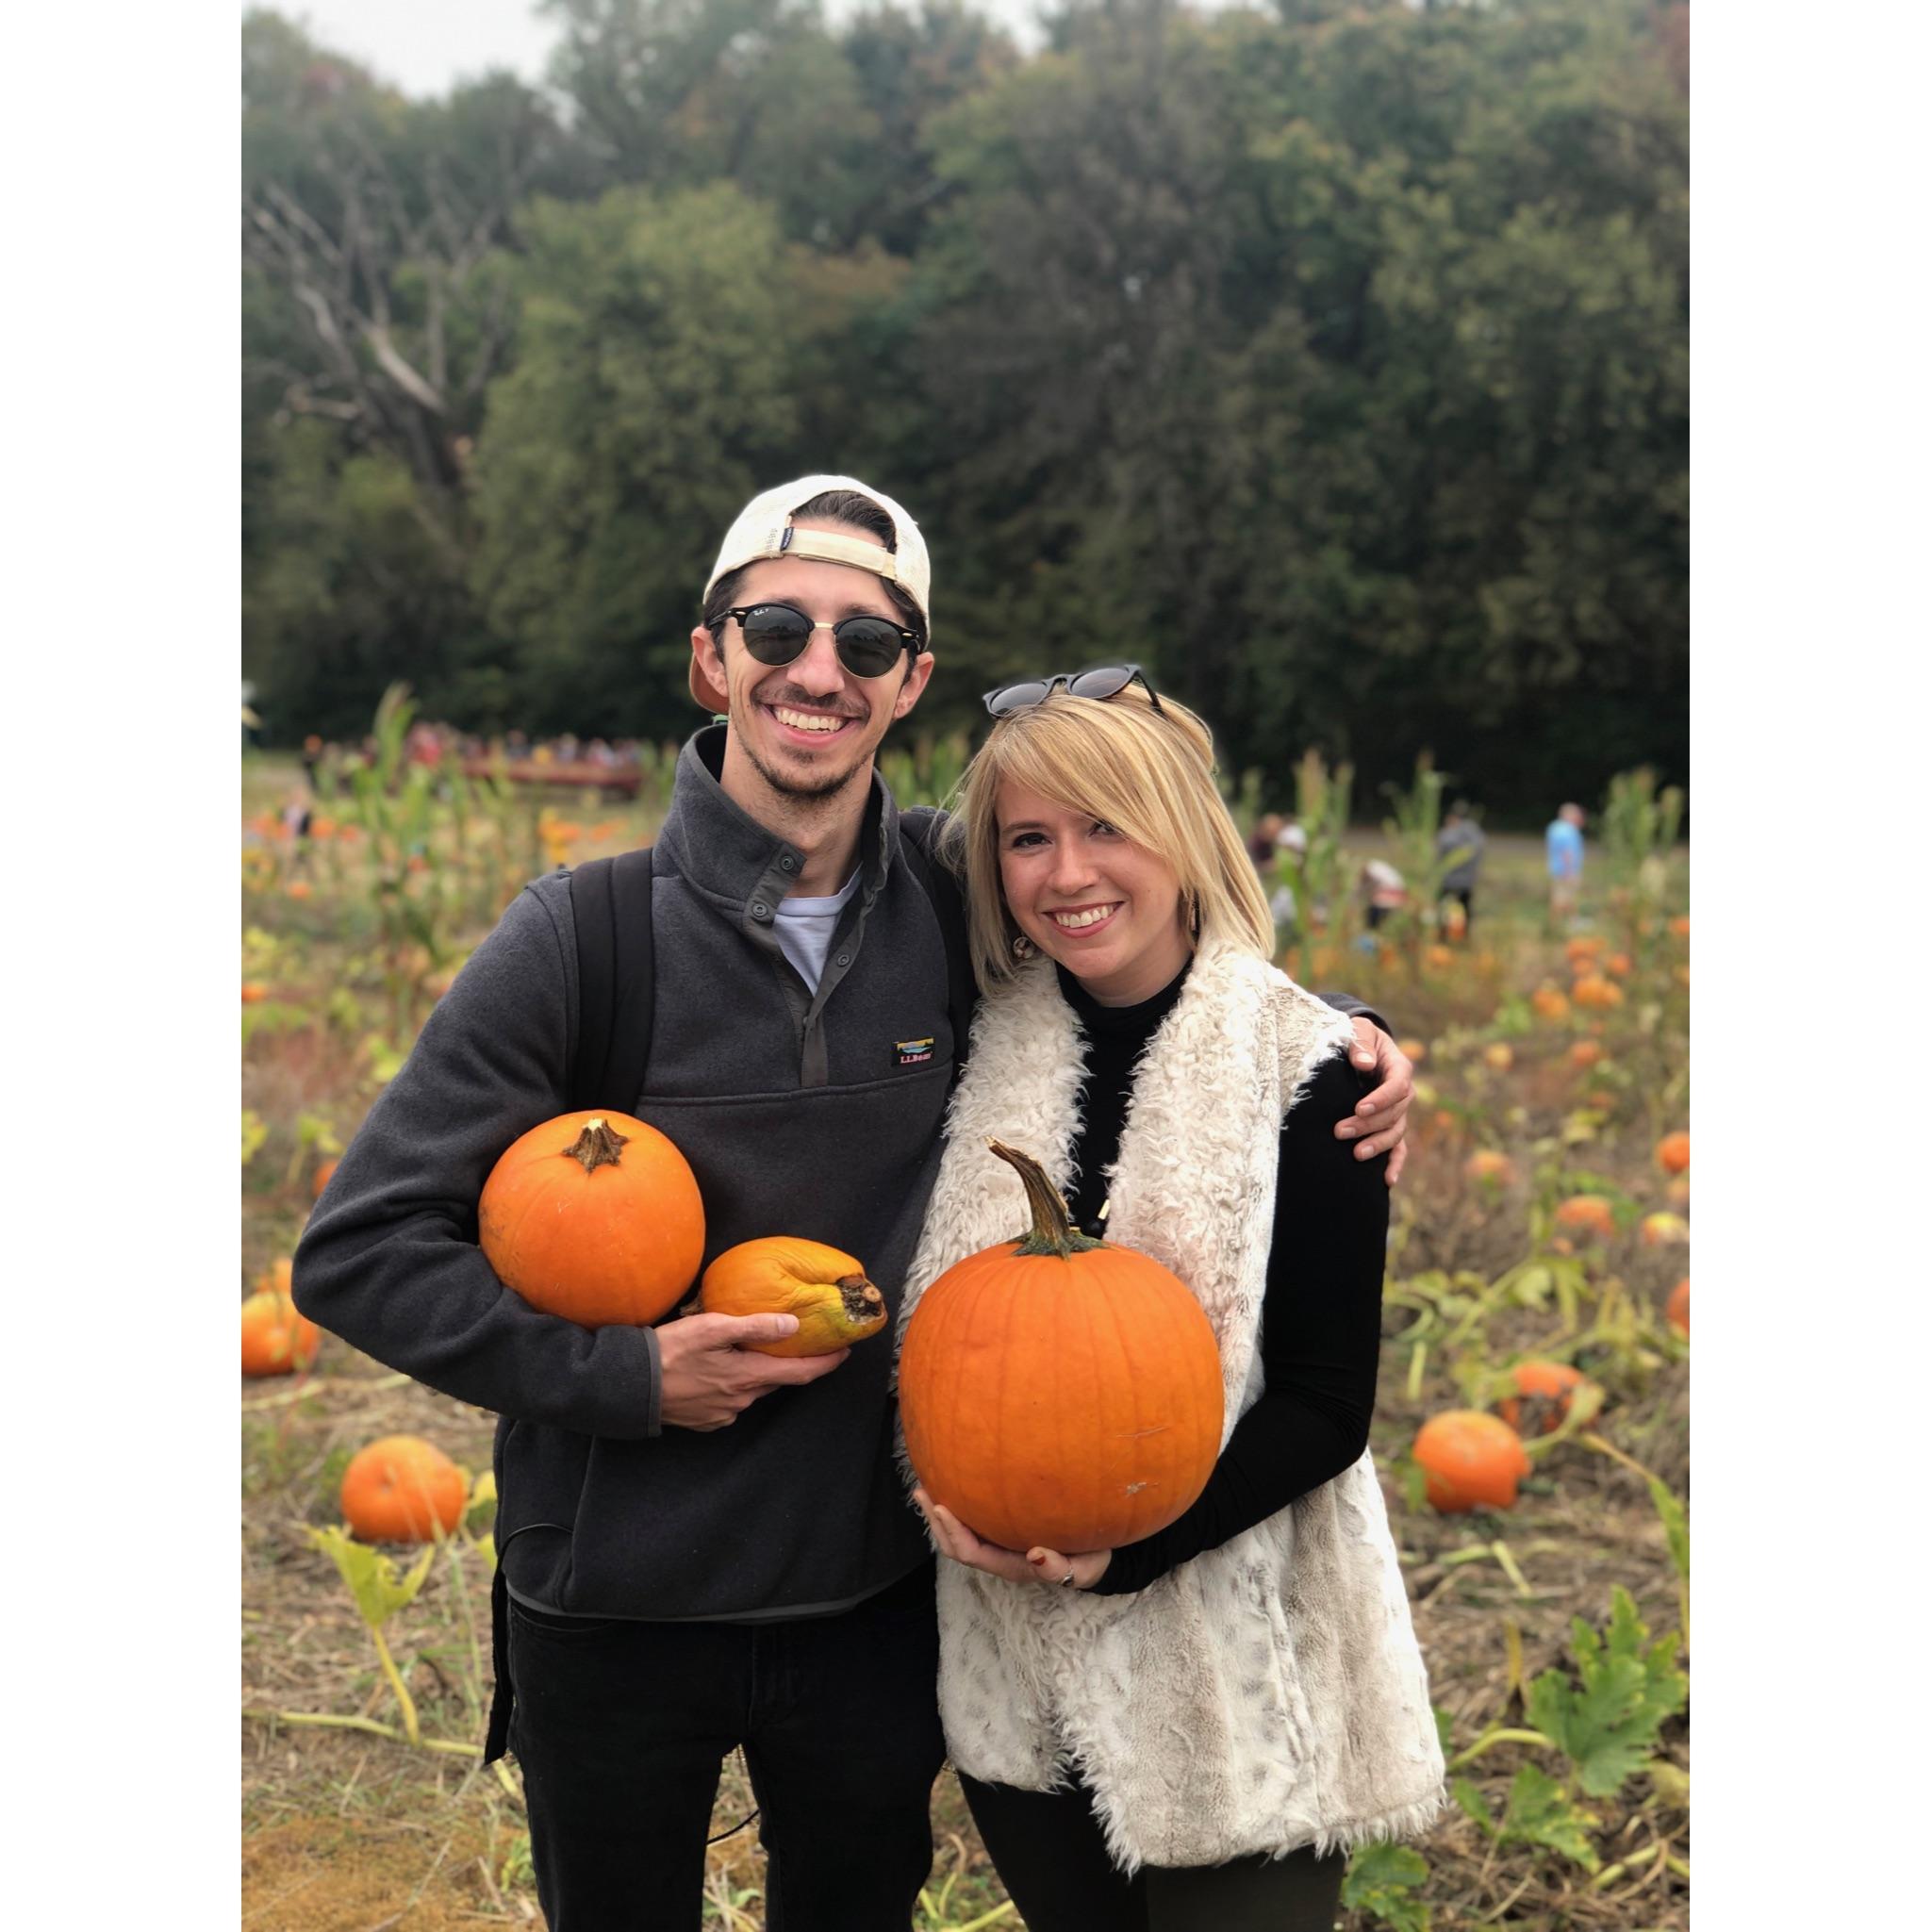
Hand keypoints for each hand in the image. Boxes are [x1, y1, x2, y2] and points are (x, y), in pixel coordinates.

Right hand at [657, 1312, 848, 1430]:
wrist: (629, 1388)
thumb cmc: (669, 1352)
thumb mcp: (711, 1328)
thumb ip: (754, 1327)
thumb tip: (793, 1326)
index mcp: (746, 1377)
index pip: (799, 1374)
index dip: (825, 1363)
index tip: (845, 1352)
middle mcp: (740, 1401)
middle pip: (775, 1381)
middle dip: (788, 1364)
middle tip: (796, 1343)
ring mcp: (722, 1414)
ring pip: (751, 1390)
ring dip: (756, 1373)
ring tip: (750, 1351)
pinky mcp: (705, 1421)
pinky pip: (731, 1401)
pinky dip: (734, 1385)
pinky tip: (719, 1370)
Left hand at [912, 1488, 1112, 1590]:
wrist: (1098, 1556)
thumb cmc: (1090, 1560)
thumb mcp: (1084, 1568)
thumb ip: (1061, 1568)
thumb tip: (1036, 1555)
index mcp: (1012, 1566)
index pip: (972, 1553)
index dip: (953, 1532)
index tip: (940, 1506)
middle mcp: (1000, 1557)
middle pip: (956, 1547)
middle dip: (937, 1522)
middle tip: (922, 1490)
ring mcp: (999, 1545)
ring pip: (960, 1535)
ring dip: (939, 1514)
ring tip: (925, 1486)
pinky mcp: (1002, 1530)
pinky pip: (972, 1522)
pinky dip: (957, 1505)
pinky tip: (952, 1483)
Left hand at [1339, 1017, 1412, 1186]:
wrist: (1358, 1048)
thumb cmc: (1356, 1035)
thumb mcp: (1357, 1030)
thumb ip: (1360, 1043)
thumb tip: (1365, 1063)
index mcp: (1399, 1068)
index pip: (1397, 1086)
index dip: (1381, 1099)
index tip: (1359, 1108)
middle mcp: (1403, 1093)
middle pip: (1394, 1113)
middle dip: (1368, 1124)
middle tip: (1340, 1131)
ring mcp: (1397, 1112)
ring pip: (1395, 1132)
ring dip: (1377, 1145)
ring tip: (1356, 1154)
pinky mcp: (1388, 1126)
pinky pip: (1398, 1148)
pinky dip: (1394, 1164)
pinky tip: (1387, 1181)